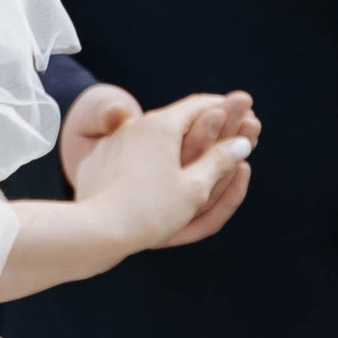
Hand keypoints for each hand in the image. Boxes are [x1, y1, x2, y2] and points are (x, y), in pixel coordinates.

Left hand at [67, 87, 258, 261]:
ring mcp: (111, 143)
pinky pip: (128, 155)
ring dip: (172, 143)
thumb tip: (241, 144)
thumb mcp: (194, 188)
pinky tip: (152, 174)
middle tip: (222, 131)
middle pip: (174, 120)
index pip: (199, 106)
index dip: (223, 108)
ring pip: (149, 138)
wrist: (95, 231)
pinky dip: (146, 160)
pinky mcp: (96, 163)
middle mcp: (134, 126)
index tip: (241, 111)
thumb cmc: (151, 211)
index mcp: (160, 125)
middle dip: (199, 126)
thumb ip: (219, 162)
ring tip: (188, 154)